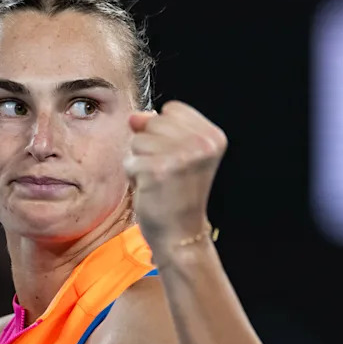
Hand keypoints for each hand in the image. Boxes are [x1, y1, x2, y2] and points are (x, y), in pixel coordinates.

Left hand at [125, 100, 227, 253]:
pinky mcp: (157, 171)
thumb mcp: (177, 154)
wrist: (180, 234)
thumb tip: (134, 118)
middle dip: (151, 146)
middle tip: (167, 173)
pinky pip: (129, 161)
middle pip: (153, 122)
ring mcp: (179, 156)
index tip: (177, 158)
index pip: (172, 109)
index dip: (165, 132)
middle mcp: (201, 144)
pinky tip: (150, 190)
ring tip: (159, 181)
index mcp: (213, 136)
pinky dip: (134, 177)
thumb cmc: (177, 195)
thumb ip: (158, 128)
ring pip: (138, 141)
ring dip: (141, 162)